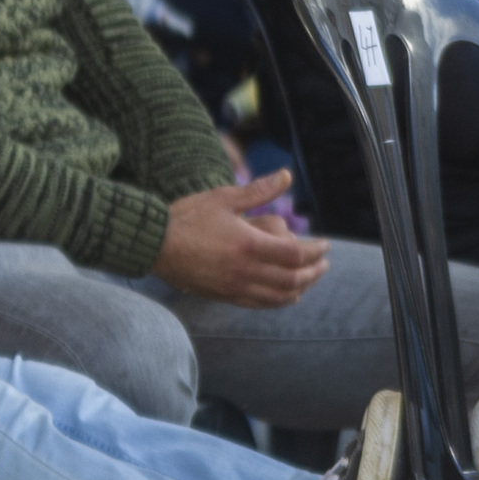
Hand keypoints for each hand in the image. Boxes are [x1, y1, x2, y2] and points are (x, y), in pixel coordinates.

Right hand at [154, 172, 326, 307]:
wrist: (152, 244)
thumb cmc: (186, 217)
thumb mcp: (223, 198)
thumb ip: (258, 190)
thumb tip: (287, 175)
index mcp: (249, 245)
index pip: (296, 254)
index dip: (316, 251)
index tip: (326, 245)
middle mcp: (246, 270)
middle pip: (294, 278)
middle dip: (314, 271)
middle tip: (323, 263)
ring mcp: (236, 286)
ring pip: (280, 296)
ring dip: (301, 288)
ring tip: (309, 279)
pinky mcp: (225, 295)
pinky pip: (261, 304)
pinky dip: (280, 301)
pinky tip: (287, 295)